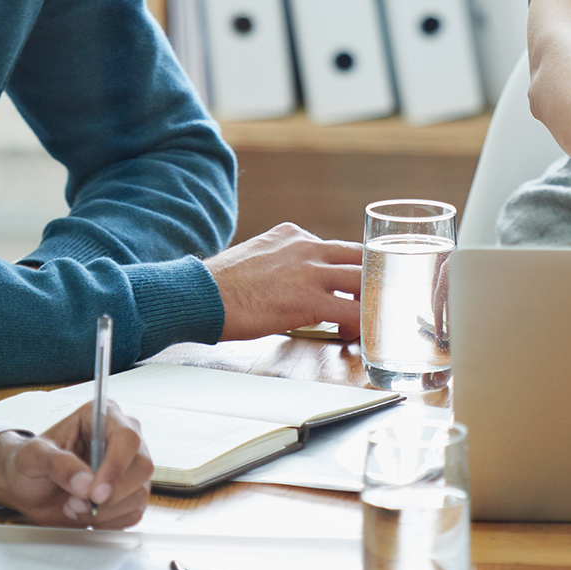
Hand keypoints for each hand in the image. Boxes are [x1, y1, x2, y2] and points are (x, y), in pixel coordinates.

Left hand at [0, 404, 150, 528]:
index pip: (127, 438)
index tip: (95, 493)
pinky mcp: (130, 493)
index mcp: (103, 417)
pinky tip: (86, 514)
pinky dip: (108, 521)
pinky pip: (134, 513)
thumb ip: (57, 464)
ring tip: (73, 506)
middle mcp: (123, 440)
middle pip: (142, 467)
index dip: (116, 466)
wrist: (29, 488)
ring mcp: (130, 468)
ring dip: (104, 510)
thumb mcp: (32, 457)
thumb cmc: (29, 463)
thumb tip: (85, 482)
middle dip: (110, 494)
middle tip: (76, 503)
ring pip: (140, 493)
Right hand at [205, 223, 362, 340]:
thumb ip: (280, 262)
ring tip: (367, 320)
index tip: (349, 286)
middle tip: (370, 301)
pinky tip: (355, 334)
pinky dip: (361, 323)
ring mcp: (310, 271)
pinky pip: (351, 310)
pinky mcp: (309, 299)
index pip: (336, 248)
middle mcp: (307, 246)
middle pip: (360, 257)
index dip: (348, 269)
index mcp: (293, 235)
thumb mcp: (256, 256)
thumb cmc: (220, 285)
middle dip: (370, 279)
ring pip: (362, 280)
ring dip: (370, 301)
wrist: (200, 295)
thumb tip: (288, 281)